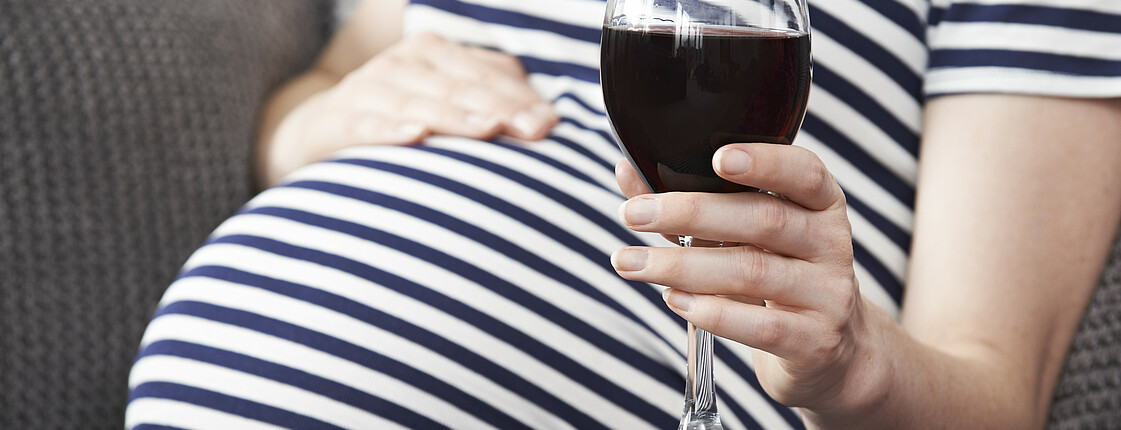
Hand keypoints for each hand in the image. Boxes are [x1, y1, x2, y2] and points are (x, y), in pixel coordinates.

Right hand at [261, 32, 558, 185]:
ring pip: (419, 103)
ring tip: (486, 129)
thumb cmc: (401, 116)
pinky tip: (416, 136)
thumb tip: (547, 118)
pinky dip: (390, 130)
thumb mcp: (447, 99)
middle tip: (532, 130)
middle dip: (499, 108)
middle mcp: (404, 65)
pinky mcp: (339, 121)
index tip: (548, 124)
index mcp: (436, 55)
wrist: (320, 130)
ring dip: (455, 117)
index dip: (519, 99)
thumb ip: (493, 98)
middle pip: (460, 87)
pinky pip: (367, 125)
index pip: (487, 75)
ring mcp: (370, 90)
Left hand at [611, 144, 889, 416]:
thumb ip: (690, 200)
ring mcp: (828, 294)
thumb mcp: (741, 234)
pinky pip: (761, 324)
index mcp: (819, 204)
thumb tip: (626, 170)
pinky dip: (712, 311)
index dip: (765, 162)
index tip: (716, 157)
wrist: (827, 349)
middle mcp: (830, 243)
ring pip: (752, 271)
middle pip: (764, 220)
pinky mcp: (814, 340)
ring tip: (631, 262)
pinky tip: (674, 300)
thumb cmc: (775, 274)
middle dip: (691, 213)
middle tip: (633, 214)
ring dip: (682, 265)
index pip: (805, 172)